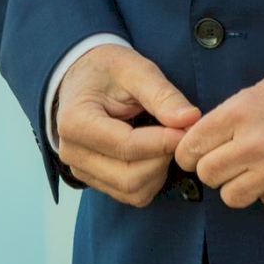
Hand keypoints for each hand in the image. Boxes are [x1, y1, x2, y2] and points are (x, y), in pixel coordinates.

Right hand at [55, 44, 200, 207]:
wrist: (83, 76)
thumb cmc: (107, 70)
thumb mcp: (135, 68)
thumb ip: (161, 94)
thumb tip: (190, 119)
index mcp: (76, 121)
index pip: (125, 146)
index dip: (162, 142)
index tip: (188, 128)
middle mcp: (73, 153)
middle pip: (129, 176)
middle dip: (163, 157)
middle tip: (180, 132)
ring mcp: (81, 171)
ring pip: (133, 191)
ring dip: (160, 170)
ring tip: (167, 138)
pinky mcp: (95, 181)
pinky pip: (132, 195)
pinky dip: (152, 178)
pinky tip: (156, 151)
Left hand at [174, 63, 263, 208]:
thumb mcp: (260, 90)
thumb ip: (229, 116)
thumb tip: (204, 137)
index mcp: (240, 114)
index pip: (192, 146)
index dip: (188, 151)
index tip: (192, 153)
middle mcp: (254, 145)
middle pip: (208, 175)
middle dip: (211, 168)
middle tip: (223, 161)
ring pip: (232, 196)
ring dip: (237, 185)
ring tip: (251, 170)